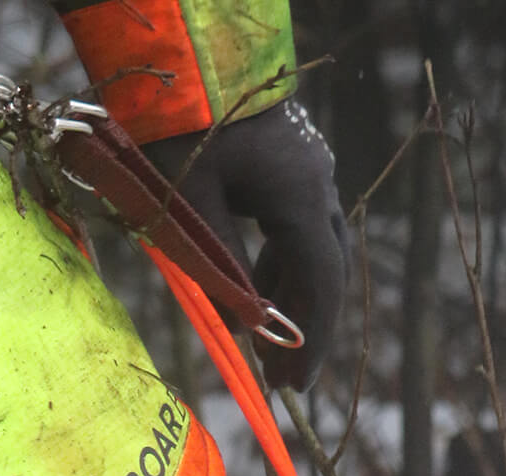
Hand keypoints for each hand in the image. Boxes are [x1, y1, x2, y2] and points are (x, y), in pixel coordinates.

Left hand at [141, 100, 350, 390]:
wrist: (186, 61)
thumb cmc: (180, 129)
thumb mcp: (192, 205)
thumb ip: (220, 266)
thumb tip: (244, 325)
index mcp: (302, 199)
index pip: (322, 286)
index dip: (314, 340)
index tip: (297, 385)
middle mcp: (317, 185)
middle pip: (324, 271)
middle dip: (307, 327)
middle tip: (286, 378)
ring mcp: (307, 171)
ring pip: (310, 248)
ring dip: (290, 297)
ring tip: (266, 344)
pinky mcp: (287, 163)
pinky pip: (293, 225)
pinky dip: (278, 263)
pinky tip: (254, 291)